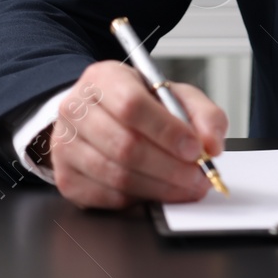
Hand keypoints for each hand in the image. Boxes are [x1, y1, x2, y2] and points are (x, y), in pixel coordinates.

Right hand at [46, 60, 227, 209]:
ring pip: (116, 175)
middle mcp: (76, 108)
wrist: (102, 116)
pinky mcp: (65, 176)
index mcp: (104, 78)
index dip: (167, 131)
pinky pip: (106, 196)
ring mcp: (65, 144)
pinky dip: (137, 199)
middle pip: (124, 145)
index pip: (132, 105)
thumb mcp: (176, 97)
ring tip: (184, 187)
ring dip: (158, 187)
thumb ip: (204, 115)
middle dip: (169, 167)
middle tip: (198, 178)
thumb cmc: (142, 105)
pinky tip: (156, 190)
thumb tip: (212, 145)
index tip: (195, 149)